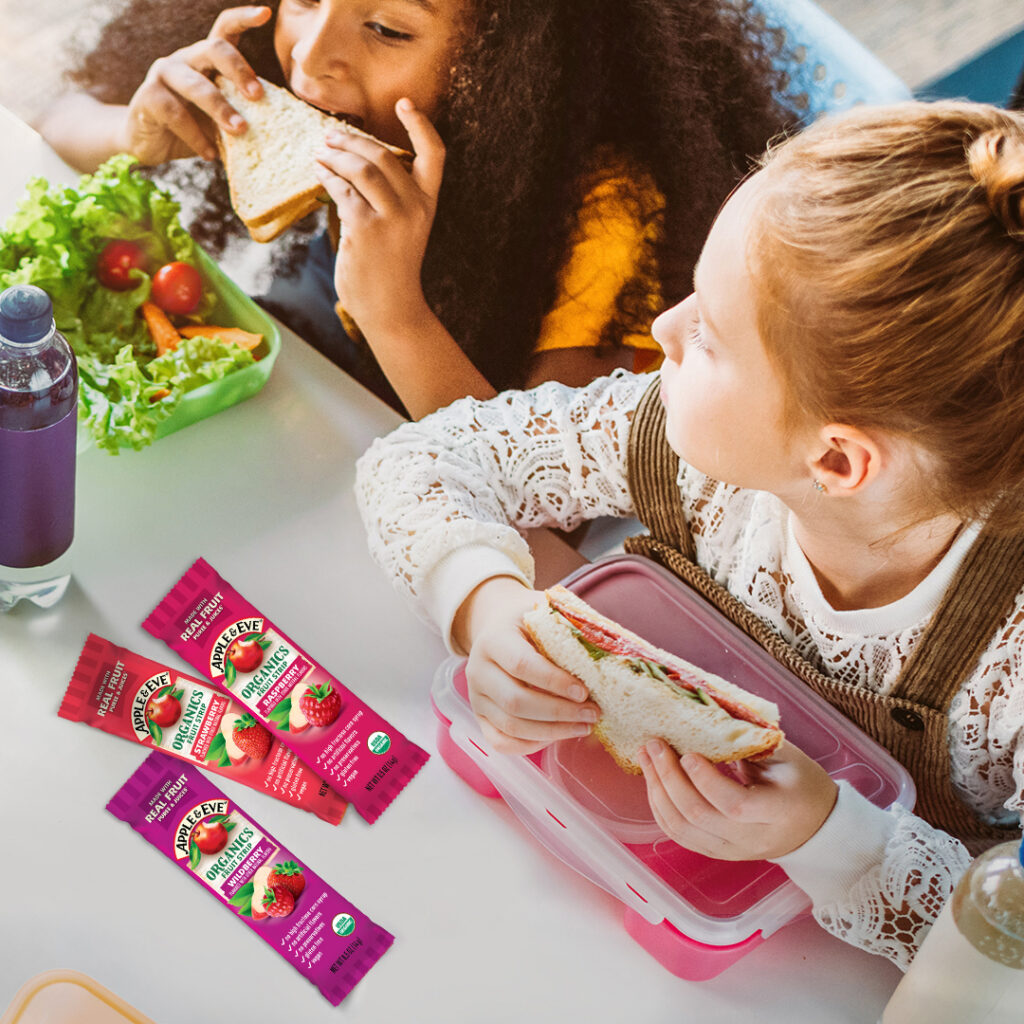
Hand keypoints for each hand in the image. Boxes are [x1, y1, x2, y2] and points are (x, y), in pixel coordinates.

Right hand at [120, 5, 270, 163]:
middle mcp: (185, 59)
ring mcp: (164, 74)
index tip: (265, 13)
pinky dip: (196, 136)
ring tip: (240, 131)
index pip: (225, 30)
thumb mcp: (222, 119)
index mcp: (207, 60)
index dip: (244, 18)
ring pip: (195, 84)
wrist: (151, 145)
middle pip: (213, 49)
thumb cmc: (196, 128)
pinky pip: (175, 114)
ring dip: (220, 109)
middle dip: (238, 71)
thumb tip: (282, 128)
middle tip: (258, 97)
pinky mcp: (147, 97)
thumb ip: (243, 114)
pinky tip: (209, 154)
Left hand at [314, 98, 444, 336]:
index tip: (405, 103)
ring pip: (361, 169)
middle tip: (330, 135)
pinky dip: (327, 177)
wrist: (390, 308)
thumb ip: (391, 198)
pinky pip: (342, 190)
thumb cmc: (392, 269)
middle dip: (352, 141)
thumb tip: (354, 162)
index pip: (435, 156)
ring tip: (320, 151)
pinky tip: (318, 173)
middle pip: (384, 156)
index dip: (421, 125)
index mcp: (428, 205)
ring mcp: (391, 219)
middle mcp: (414, 208)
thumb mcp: (404, 229)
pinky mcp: (364, 229)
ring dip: (336, 155)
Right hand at [454, 578, 600, 755]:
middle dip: (559, 713)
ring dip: (552, 732)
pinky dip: (531, 745)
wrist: (497, 625)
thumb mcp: (547, 611)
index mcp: (493, 639)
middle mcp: (478, 670)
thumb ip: (573, 626)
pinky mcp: (481, 717)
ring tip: (584, 726)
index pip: (521, 665)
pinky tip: (557, 736)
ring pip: (511, 726)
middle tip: (593, 714)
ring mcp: (476, 697)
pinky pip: (502, 742)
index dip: (554, 681)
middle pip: (516, 701)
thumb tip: (619, 649)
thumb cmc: (530, 620)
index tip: (584, 691)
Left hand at [637, 739, 837, 860]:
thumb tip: (707, 713)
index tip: (688, 753)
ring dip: (657, 790)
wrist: (814, 827)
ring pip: (682, 828)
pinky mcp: (716, 852)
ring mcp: (731, 850)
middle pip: (699, 816)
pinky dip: (660, 807)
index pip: (734, 805)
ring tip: (646, 757)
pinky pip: (679, 835)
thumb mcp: (786, 757)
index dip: (705, 780)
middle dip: (670, 777)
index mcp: (776, 812)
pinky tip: (653, 781)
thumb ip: (750, 740)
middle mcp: (751, 838)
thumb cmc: (801, 783)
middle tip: (655, 745)